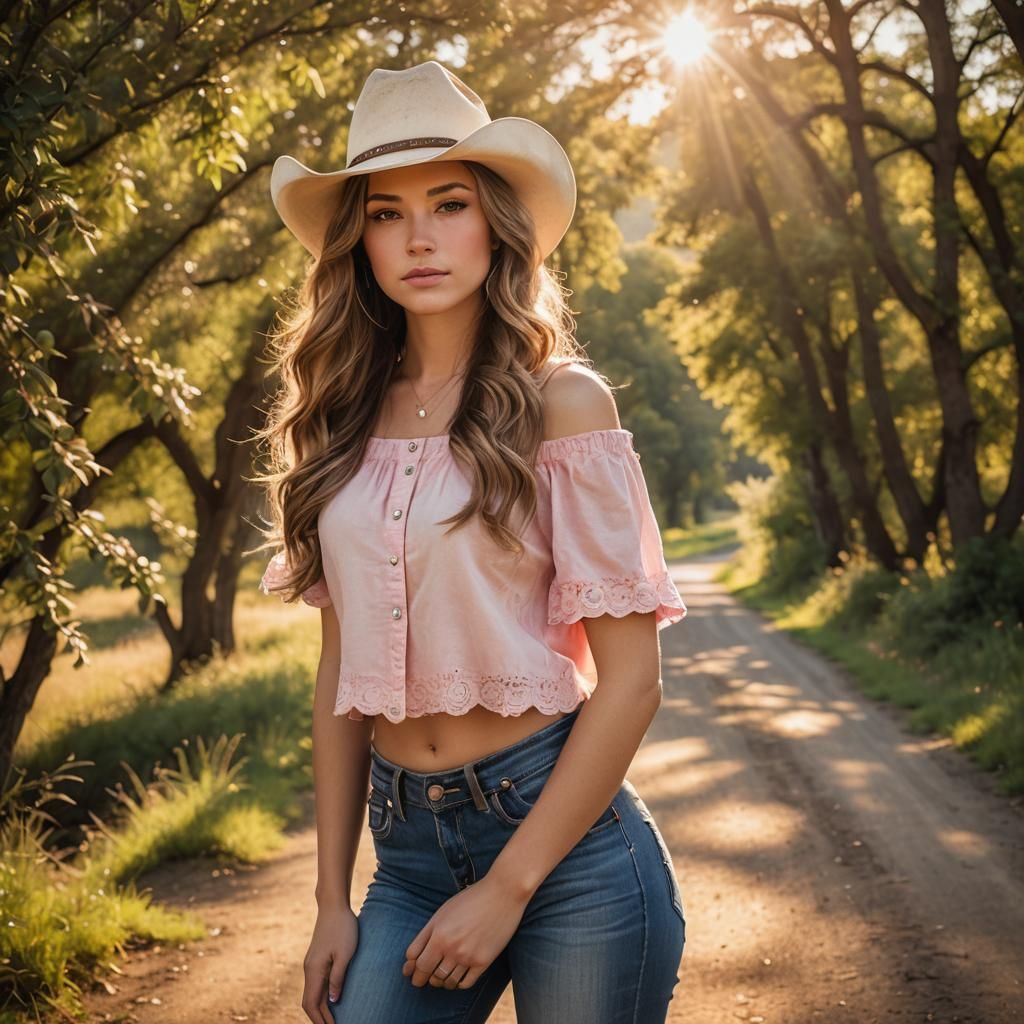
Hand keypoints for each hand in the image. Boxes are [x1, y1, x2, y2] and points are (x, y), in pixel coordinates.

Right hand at [302, 905, 358, 1022]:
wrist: (333, 906)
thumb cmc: (342, 927)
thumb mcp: (345, 954)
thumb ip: (338, 978)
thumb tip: (332, 1001)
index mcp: (314, 970)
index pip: (310, 1004)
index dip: (319, 1020)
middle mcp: (309, 969)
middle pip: (310, 1001)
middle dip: (319, 1017)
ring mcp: (312, 964)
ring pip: (313, 992)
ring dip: (321, 1007)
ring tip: (333, 1019)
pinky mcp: (317, 959)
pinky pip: (316, 983)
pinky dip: (322, 996)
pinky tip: (332, 1000)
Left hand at [402, 873, 529, 989]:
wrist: (502, 894)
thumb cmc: (470, 900)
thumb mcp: (442, 912)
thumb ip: (425, 935)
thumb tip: (411, 958)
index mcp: (438, 934)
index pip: (417, 963)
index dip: (411, 970)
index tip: (411, 972)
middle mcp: (451, 948)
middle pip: (429, 974)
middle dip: (423, 979)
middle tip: (422, 979)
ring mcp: (468, 956)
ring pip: (447, 982)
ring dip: (441, 982)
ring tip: (440, 976)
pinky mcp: (484, 962)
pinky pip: (465, 984)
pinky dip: (458, 983)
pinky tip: (457, 977)